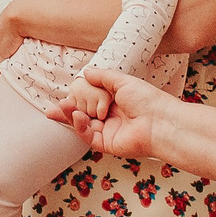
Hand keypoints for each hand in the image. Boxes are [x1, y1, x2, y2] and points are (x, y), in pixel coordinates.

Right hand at [53, 66, 180, 159]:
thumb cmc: (147, 99)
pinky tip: (76, 116)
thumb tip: (85, 72)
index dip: (76, 99)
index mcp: (114, 103)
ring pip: (83, 125)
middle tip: (55, 107)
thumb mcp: (122, 81)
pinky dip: (79, 126)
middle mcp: (109, 118)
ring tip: (62, 106)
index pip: (89, 100)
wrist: (160, 120)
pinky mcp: (106, 144)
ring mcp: (107, 132)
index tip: (65, 95)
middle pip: (83, 115)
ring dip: (70, 116)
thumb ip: (102, 77)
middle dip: (67, 112)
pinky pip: (88, 136)